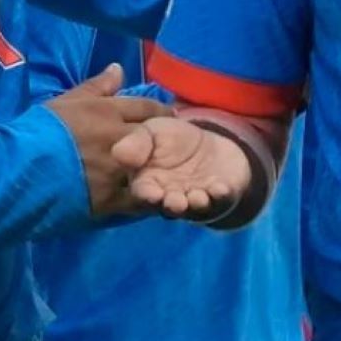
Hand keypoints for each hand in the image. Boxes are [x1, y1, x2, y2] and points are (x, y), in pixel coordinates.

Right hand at [43, 64, 173, 215]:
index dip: (161, 111)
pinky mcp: (109, 199)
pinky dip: (146, 199)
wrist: (18, 170)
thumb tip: (118, 68)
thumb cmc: (37, 131)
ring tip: (162, 174)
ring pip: (149, 170)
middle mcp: (118, 140)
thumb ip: (94, 87)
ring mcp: (116, 171)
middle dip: (165, 140)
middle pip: (154, 137)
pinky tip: (150, 198)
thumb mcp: (64, 102)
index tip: (169, 115)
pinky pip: (137, 200)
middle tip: (171, 145)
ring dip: (157, 170)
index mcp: (107, 112)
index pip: (146, 107)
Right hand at [111, 117, 250, 219]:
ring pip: (195, 208)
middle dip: (173, 205)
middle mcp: (172, 197)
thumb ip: (136, 142)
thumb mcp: (151, 132)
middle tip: (177, 202)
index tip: (152, 194)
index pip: (144, 194)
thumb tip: (118, 153)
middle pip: (170, 206)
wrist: (208, 140)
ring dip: (197, 204)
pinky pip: (222, 200)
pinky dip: (221, 196)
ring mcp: (197, 198)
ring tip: (198, 197)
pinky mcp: (221, 196)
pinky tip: (221, 188)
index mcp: (150, 184)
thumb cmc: (172, 139)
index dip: (147, 196)